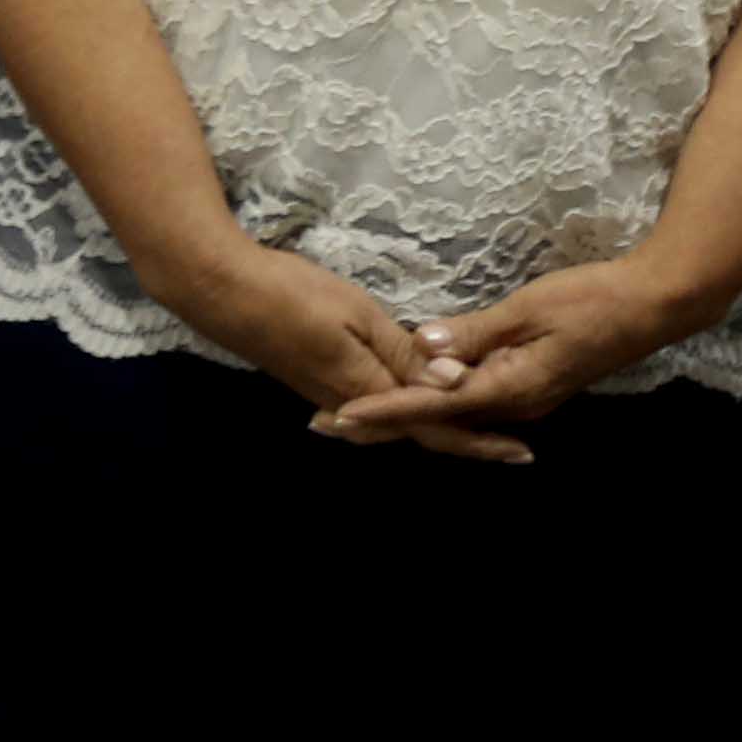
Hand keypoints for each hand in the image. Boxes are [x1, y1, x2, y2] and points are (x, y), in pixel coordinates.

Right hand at [140, 236, 535, 464]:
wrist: (218, 288)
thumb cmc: (291, 294)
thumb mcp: (357, 315)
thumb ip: (404, 353)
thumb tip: (454, 384)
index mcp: (367, 389)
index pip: (435, 427)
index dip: (480, 441)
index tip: (523, 452)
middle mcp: (350, 403)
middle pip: (416, 431)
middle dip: (463, 439)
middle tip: (510, 442)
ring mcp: (328, 393)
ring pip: (393, 422)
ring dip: (434, 426)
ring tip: (473, 423)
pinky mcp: (315, 378)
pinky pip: (372, 408)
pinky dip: (403, 411)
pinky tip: (411, 400)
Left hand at [329, 256, 705, 443]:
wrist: (654, 304)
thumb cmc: (594, 300)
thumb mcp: (526, 310)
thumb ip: (473, 333)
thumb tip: (423, 351)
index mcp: (512, 388)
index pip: (434, 405)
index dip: (385, 409)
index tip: (341, 416)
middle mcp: (516, 402)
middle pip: (440, 417)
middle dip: (385, 419)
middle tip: (325, 422)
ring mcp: (525, 394)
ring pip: (456, 409)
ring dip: (408, 410)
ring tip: (353, 413)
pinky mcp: (530, 380)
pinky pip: (474, 394)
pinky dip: (439, 396)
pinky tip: (410, 392)